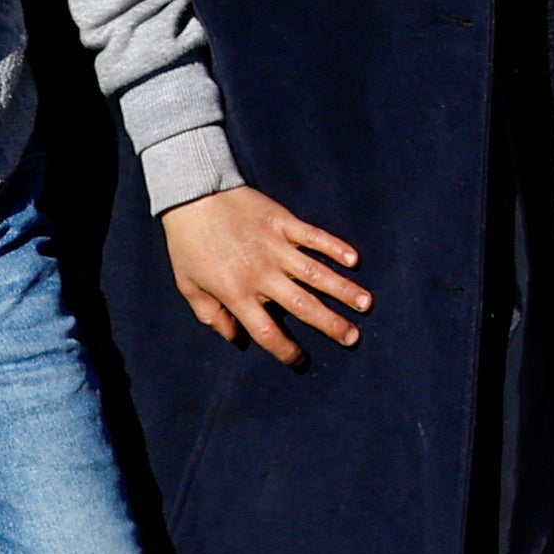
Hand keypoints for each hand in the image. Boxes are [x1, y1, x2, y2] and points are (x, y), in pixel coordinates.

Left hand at [161, 184, 370, 363]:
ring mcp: (276, 246)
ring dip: (343, 289)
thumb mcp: (187, 285)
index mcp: (236, 293)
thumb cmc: (187, 243)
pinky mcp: (283, 222)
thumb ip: (210, 315)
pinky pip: (314, 236)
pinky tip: (354, 259)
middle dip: (330, 323)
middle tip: (353, 338)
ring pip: (316, 272)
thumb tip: (234, 338)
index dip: (285, 350)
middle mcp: (261, 274)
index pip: (266, 331)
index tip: (300, 360)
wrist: (192, 193)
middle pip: (302, 305)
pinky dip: (335, 246)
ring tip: (366, 303)